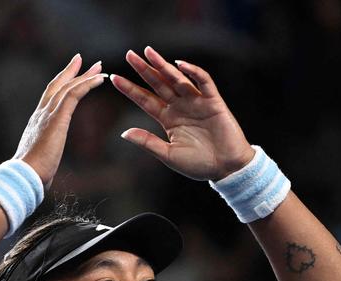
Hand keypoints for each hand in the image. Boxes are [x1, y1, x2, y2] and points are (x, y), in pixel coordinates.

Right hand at [14, 54, 107, 186]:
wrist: (23, 175)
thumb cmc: (30, 175)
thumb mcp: (38, 163)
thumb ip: (42, 161)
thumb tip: (44, 172)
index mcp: (36, 123)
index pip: (49, 98)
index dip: (59, 85)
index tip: (69, 75)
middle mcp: (40, 114)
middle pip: (57, 86)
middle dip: (70, 72)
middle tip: (82, 60)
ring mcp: (48, 114)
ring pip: (68, 87)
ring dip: (84, 76)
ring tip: (99, 68)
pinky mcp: (57, 118)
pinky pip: (74, 94)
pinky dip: (87, 84)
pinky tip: (100, 79)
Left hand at [111, 46, 253, 180]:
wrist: (226, 168)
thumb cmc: (198, 164)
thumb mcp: (168, 155)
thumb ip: (147, 141)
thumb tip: (124, 133)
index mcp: (168, 119)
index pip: (145, 100)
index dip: (130, 89)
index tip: (114, 78)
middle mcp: (180, 107)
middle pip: (158, 84)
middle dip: (144, 69)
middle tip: (129, 54)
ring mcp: (196, 102)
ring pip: (177, 79)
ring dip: (164, 66)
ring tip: (149, 53)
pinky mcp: (213, 101)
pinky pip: (203, 82)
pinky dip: (193, 72)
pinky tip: (180, 65)